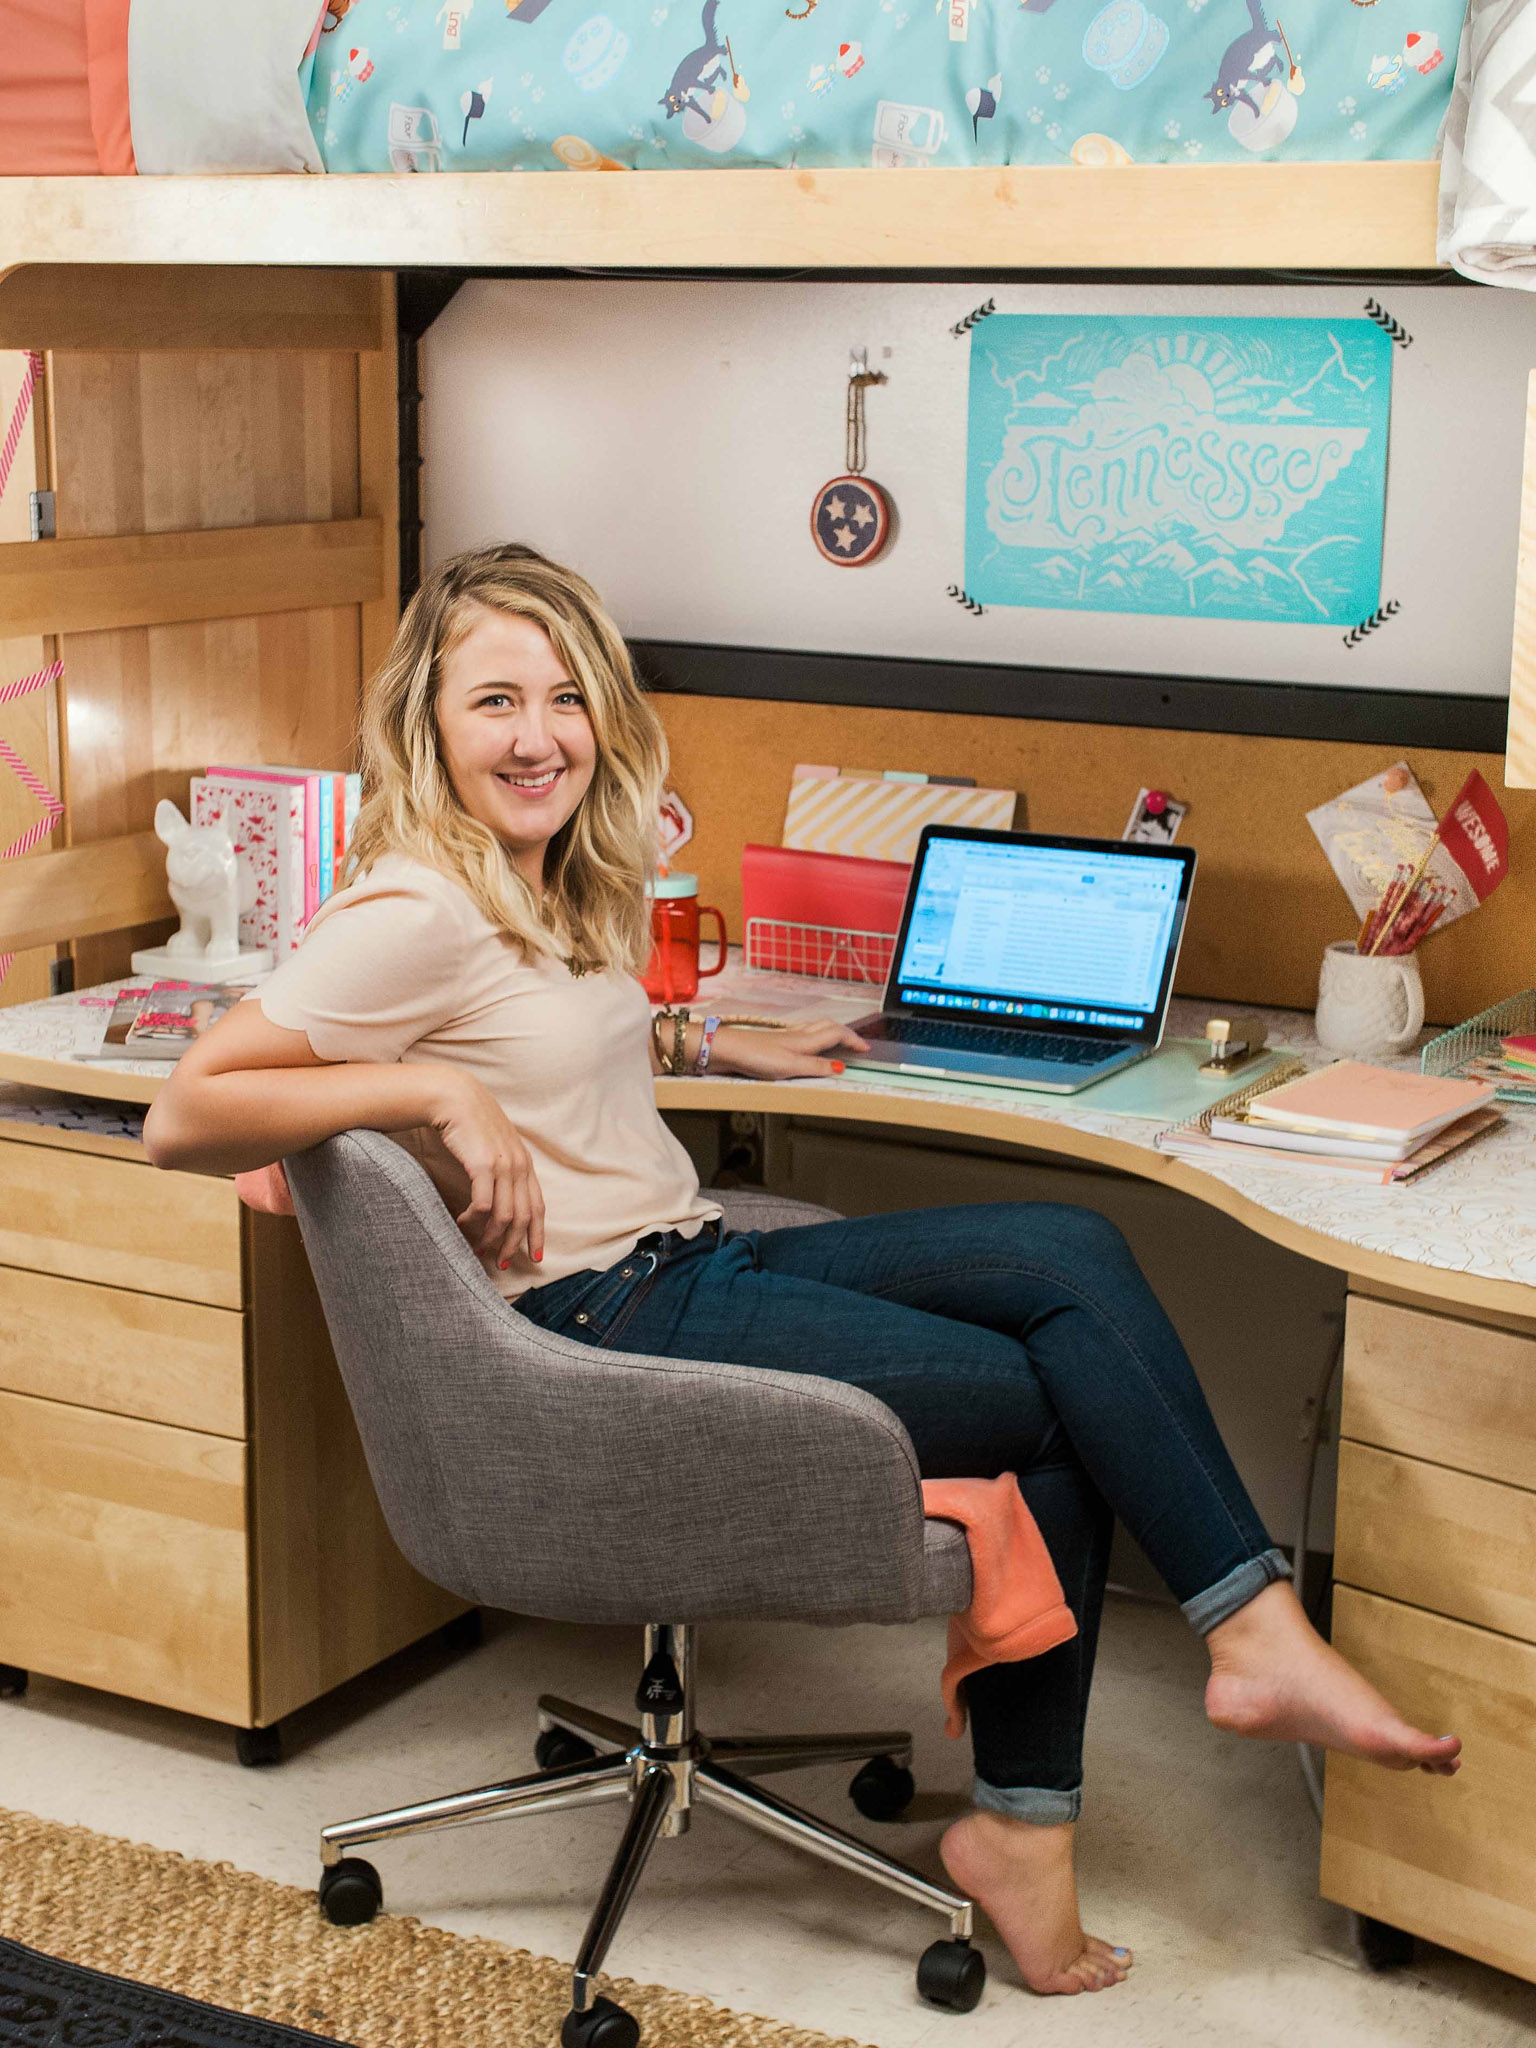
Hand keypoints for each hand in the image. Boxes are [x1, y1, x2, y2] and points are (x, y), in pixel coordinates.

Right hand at [428, 1069, 545, 1269]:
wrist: (453, 1097)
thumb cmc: (469, 1123)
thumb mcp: (494, 1146)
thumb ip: (502, 1168)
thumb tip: (499, 1197)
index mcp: (525, 1163)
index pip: (538, 1206)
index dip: (537, 1234)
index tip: (534, 1258)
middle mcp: (520, 1166)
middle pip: (523, 1217)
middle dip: (512, 1244)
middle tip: (499, 1262)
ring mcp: (504, 1165)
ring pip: (505, 1216)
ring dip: (490, 1237)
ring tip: (477, 1248)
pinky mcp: (483, 1165)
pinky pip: (484, 1205)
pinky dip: (473, 1220)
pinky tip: (462, 1223)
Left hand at [713, 1017, 869, 1080]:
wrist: (727, 1049)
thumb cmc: (755, 1056)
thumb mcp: (790, 1067)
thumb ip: (816, 1067)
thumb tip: (841, 1067)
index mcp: (805, 1040)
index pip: (837, 1034)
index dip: (853, 1040)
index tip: (866, 1048)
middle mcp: (797, 1035)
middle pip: (828, 1026)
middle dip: (845, 1032)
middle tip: (856, 1043)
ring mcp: (785, 1036)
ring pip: (815, 1027)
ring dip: (831, 1031)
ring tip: (839, 1040)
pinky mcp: (774, 1041)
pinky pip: (803, 1033)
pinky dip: (815, 1035)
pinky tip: (807, 1044)